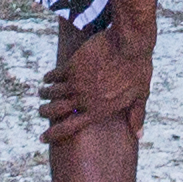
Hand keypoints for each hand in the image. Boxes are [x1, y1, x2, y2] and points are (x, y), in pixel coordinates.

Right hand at [38, 12, 155, 143]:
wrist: (129, 43)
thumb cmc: (138, 69)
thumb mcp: (141, 95)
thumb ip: (137, 116)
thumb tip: (138, 135)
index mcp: (99, 111)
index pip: (69, 128)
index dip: (52, 134)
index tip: (42, 138)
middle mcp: (84, 100)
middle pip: (54, 111)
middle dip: (44, 112)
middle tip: (41, 111)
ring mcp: (76, 82)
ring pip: (52, 92)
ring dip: (45, 93)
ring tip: (42, 93)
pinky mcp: (72, 65)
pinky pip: (54, 75)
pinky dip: (49, 77)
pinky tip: (47, 77)